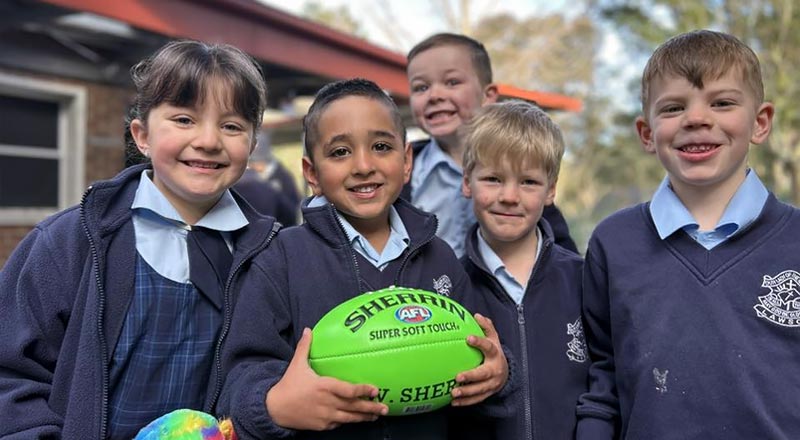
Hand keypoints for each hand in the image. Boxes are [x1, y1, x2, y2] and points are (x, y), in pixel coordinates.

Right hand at [266, 328, 388, 429]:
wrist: (274, 409)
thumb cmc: (288, 385)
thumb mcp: (296, 364)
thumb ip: (305, 347)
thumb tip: (308, 330)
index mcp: (324, 386)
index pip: (349, 390)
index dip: (364, 391)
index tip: (375, 390)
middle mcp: (327, 403)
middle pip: (354, 407)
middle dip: (371, 408)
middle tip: (385, 408)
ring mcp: (325, 416)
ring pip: (349, 418)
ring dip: (364, 417)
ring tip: (376, 416)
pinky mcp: (321, 426)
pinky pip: (338, 424)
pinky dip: (347, 421)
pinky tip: (355, 419)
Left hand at [450, 314, 507, 406]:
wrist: (506, 373)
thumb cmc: (494, 352)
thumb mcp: (493, 338)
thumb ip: (486, 326)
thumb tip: (476, 315)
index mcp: (495, 354)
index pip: (488, 347)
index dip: (480, 342)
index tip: (469, 338)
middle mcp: (495, 370)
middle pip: (484, 374)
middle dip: (471, 376)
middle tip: (458, 376)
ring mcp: (492, 383)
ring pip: (480, 389)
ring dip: (467, 392)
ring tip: (453, 392)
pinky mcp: (488, 393)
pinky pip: (477, 399)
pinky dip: (466, 402)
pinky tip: (453, 402)